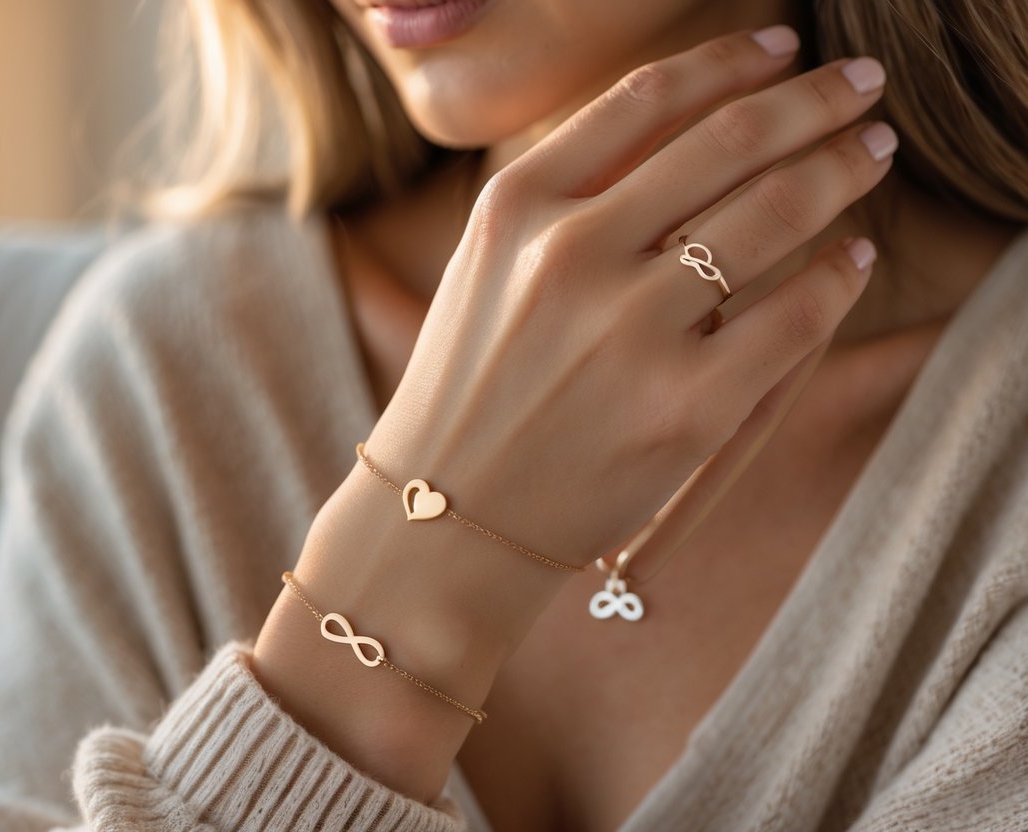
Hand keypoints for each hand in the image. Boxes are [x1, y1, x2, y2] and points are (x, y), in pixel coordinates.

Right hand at [367, 25, 892, 569]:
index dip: (730, 61)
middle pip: (729, 142)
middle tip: (861, 88)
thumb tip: (687, 131)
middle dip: (814, 102)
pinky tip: (852, 258)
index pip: (646, 99)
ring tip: (870, 153)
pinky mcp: (689, 407)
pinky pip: (797, 314)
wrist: (445, 519)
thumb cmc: (468, 390)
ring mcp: (632, 331)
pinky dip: (838, 276)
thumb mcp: (486, 269)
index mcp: (515, 208)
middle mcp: (571, 254)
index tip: (782, 49)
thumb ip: (566, 195)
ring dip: (842, 170)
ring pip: (775, 213)